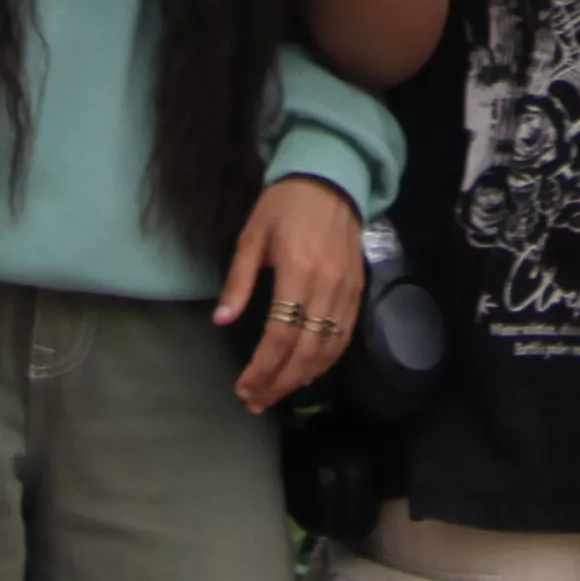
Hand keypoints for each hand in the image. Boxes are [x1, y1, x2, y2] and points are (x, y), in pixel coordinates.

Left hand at [216, 175, 367, 411]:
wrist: (331, 180)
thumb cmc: (284, 206)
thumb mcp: (252, 236)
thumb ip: (238, 280)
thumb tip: (222, 319)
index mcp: (297, 271)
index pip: (279, 335)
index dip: (261, 367)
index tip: (243, 386)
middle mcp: (326, 286)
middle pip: (304, 350)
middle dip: (279, 381)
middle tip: (256, 401)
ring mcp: (346, 291)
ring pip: (328, 349)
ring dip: (302, 378)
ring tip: (276, 394)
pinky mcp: (357, 291)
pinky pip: (344, 337)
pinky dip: (326, 361)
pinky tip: (307, 374)